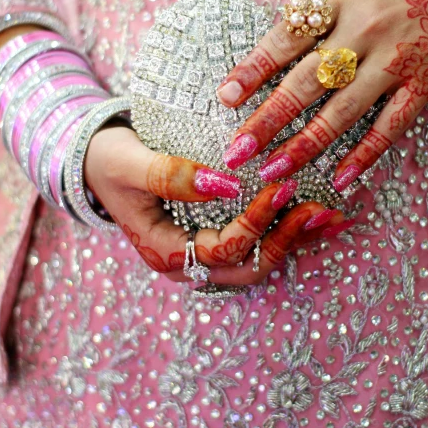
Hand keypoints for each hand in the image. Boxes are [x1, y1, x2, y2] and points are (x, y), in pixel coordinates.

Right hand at [84, 125, 346, 284]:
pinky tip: (315, 213)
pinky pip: (255, 242)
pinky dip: (286, 229)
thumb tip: (224, 184)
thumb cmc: (108, 162)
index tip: (281, 186)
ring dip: (295, 240)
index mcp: (164, 252)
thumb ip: (171, 175)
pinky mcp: (212, 236)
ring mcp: (201, 253)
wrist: (96, 163)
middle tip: (319, 209)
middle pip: (248, 266)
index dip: (255, 222)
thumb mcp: (130, 164)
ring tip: (331, 215)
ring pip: (257, 259)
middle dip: (287, 240)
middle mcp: (187, 262)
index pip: (222, 248)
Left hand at [217, 0, 427, 188]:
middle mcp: (363, 32)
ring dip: (306, 144)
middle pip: (308, 81)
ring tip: (274, 170)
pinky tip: (339, 177)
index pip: (286, 39)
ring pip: (344, 110)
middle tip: (239, 150)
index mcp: (337, 5)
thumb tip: (254, 68)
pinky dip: (364, 154)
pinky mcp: (421, 85)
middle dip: (269, 119)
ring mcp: (393, 61)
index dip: (253, 70)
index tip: (225, 99)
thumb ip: (305, 26)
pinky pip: (389, 126)